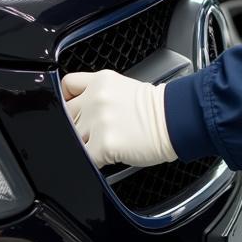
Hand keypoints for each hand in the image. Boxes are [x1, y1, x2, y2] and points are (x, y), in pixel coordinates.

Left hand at [63, 70, 177, 168]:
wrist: (175, 120)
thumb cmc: (155, 108)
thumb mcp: (123, 86)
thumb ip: (98, 93)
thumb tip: (81, 110)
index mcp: (100, 81)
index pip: (66, 85)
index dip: (66, 99)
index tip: (72, 108)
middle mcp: (96, 98)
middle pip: (66, 114)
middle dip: (77, 124)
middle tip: (94, 130)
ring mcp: (98, 121)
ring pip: (74, 137)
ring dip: (86, 143)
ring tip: (106, 142)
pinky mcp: (103, 144)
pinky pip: (85, 157)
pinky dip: (94, 160)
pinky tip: (108, 156)